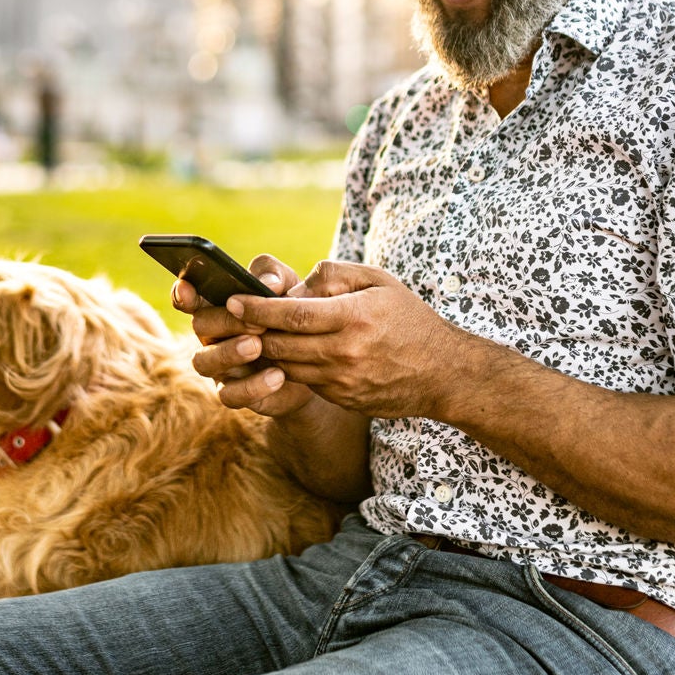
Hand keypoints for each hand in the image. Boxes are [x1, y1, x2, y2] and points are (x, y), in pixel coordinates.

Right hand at [174, 255, 316, 416]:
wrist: (314, 363)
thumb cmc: (292, 317)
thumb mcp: (290, 289)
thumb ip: (276, 276)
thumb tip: (269, 283)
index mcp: (218, 306)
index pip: (188, 297)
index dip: (182, 293)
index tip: (188, 289)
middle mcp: (212, 336)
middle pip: (200, 325)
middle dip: (226, 322)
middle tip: (258, 323)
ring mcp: (219, 367)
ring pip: (203, 362)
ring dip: (229, 353)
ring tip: (258, 347)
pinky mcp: (234, 393)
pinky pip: (229, 395)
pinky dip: (252, 387)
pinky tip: (278, 376)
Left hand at [225, 260, 479, 418]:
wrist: (442, 372)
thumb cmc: (409, 319)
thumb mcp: (379, 281)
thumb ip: (334, 274)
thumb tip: (296, 284)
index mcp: (353, 317)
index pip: (291, 314)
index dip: (257, 308)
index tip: (233, 301)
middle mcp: (345, 352)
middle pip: (281, 343)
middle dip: (252, 331)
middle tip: (232, 319)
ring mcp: (343, 381)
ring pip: (287, 366)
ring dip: (267, 352)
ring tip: (254, 335)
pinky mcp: (343, 399)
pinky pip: (305, 382)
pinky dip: (291, 367)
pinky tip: (286, 354)